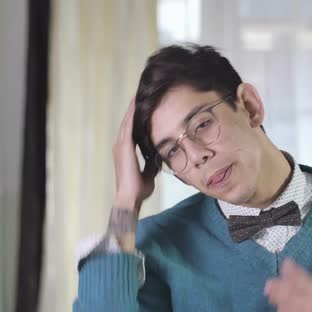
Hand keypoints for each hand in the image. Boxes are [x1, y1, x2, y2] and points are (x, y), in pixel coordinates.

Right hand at [111, 97, 156, 250]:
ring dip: (132, 107)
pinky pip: (128, 127)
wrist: (130, 198)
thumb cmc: (139, 188)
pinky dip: (131, 115)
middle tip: (141, 91)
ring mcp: (121, 146)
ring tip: (139, 93)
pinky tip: (136, 105)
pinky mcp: (123, 148)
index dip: (138, 114)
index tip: (144, 102)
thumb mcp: (149, 172)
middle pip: (129, 120)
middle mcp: (122, 145)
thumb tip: (160, 157)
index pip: (133, 127)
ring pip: (127, 121)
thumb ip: (152, 162)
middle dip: (134, 106)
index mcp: (128, 149)